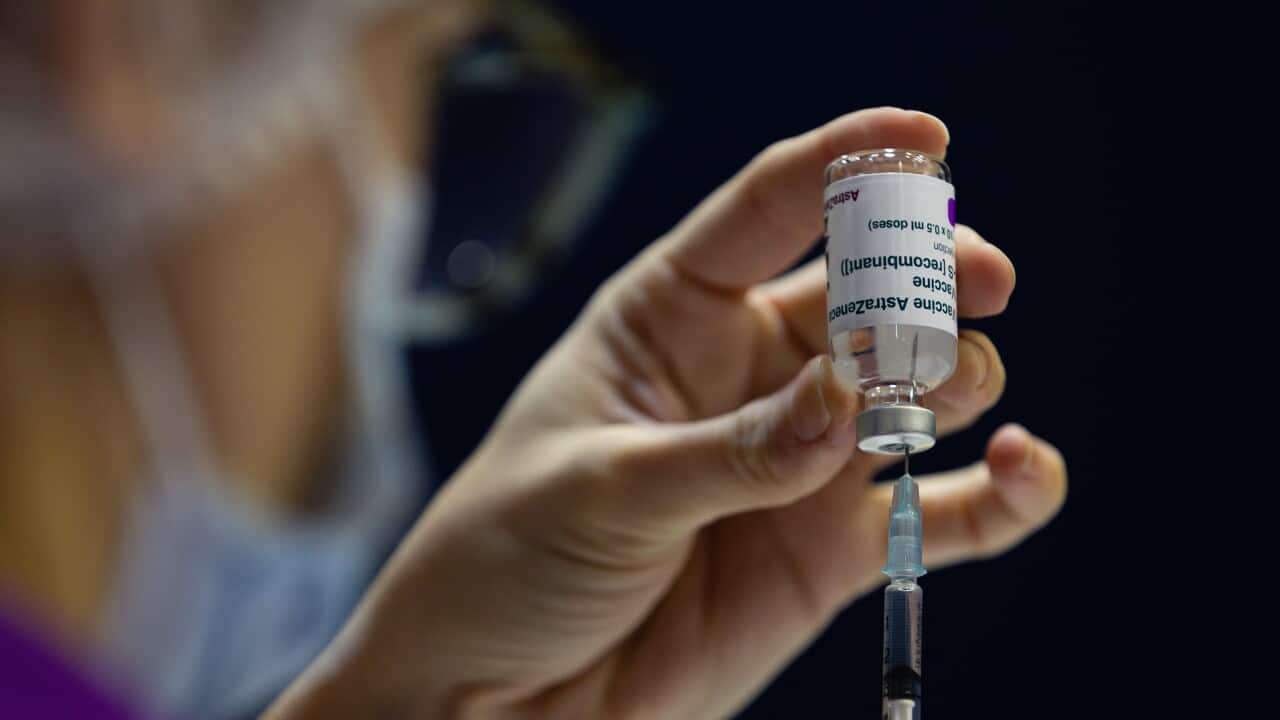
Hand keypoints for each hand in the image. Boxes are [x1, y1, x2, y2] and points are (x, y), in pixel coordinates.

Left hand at [268, 107, 1066, 718]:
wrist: (503, 692)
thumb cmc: (509, 557)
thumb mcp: (603, 487)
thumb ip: (732, 448)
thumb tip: (850, 398)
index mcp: (671, 316)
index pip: (768, 210)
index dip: (847, 162)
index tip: (925, 141)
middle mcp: (749, 373)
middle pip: (863, 293)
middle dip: (927, 276)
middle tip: (975, 282)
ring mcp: (800, 458)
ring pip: (915, 390)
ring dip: (953, 377)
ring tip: (940, 393)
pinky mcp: (832, 548)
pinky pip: (941, 513)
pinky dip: (998, 493)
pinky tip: (1025, 469)